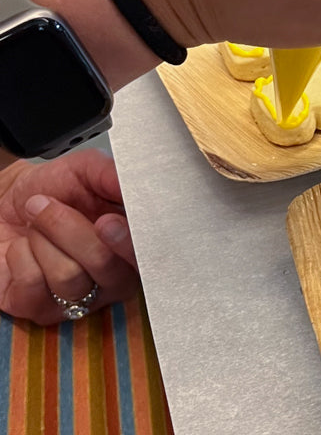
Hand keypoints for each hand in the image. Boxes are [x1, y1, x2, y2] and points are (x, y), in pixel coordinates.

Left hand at [0, 150, 137, 324]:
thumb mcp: (86, 169)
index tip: (107, 221)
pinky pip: (33, 286)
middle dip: (70, 228)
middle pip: (104, 263)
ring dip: (43, 239)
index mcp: (134, 243)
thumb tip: (135, 184)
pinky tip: (24, 247)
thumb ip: (113, 175)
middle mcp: (114, 276)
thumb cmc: (55, 187)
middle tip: (47, 204)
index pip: (146, 255)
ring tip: (35, 225)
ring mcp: (79, 298)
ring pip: (68, 276)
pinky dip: (22, 256)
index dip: (128, 242)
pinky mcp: (40, 311)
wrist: (9, 201)